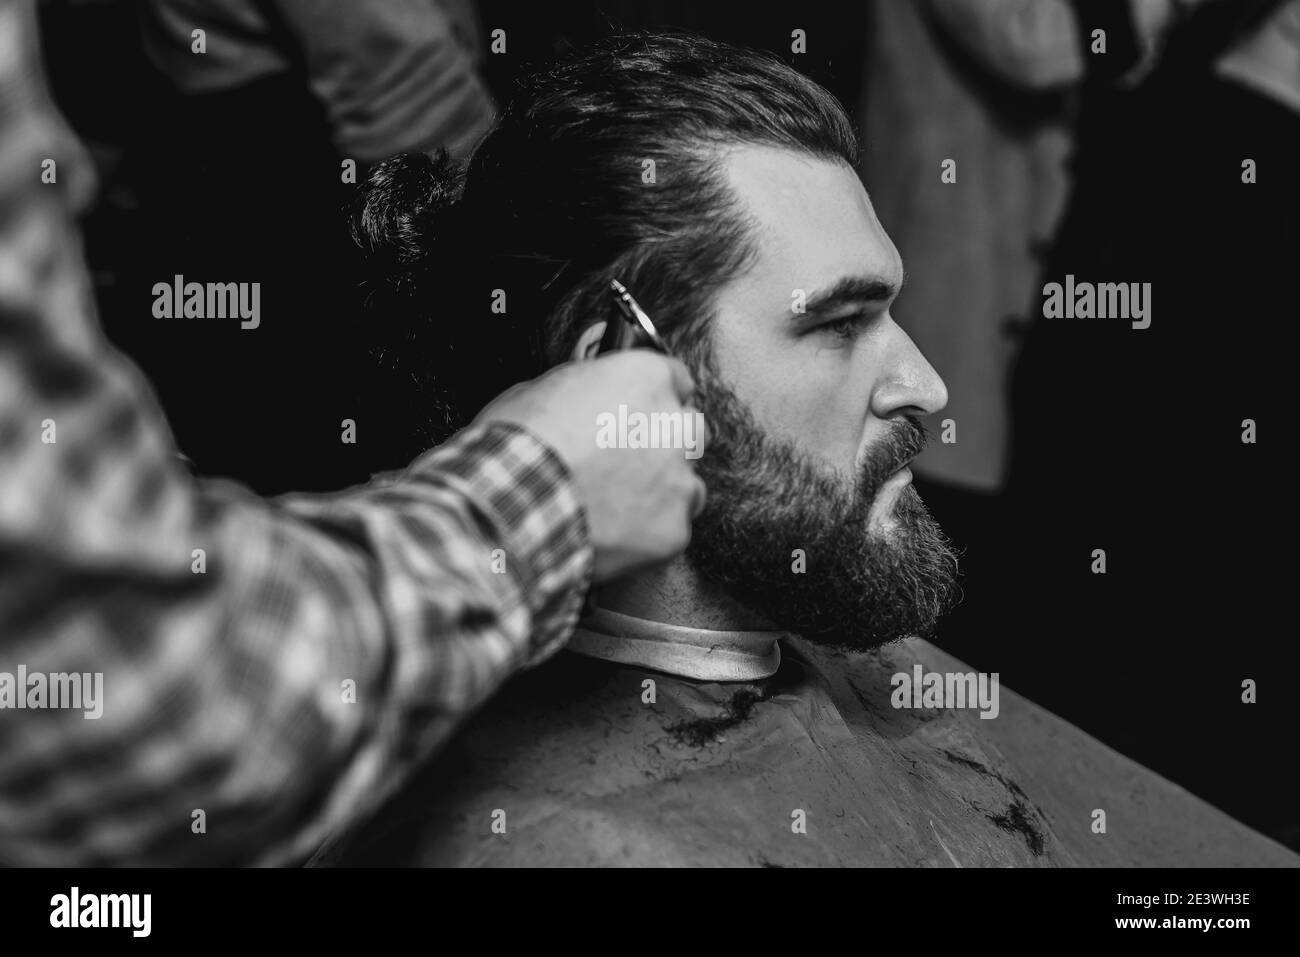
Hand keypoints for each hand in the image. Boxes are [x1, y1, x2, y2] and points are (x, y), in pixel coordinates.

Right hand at [473, 351, 707, 580]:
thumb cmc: (514, 445)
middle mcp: (673, 426)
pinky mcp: (672, 530)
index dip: (652, 399)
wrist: (506, 505)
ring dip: (660, 492)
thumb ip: (585, 389)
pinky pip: (673, 530)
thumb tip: (586, 396)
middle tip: (622, 462)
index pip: (675, 380)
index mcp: (645, 378)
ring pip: (687, 484)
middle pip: (688, 431)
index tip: (636, 414)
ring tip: (614, 505)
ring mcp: (677, 481)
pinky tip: (613, 534)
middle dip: (662, 445)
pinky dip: (649, 534)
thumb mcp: (540, 390)